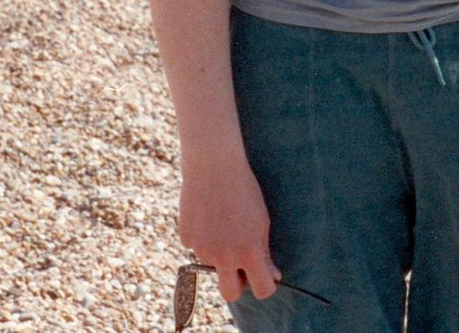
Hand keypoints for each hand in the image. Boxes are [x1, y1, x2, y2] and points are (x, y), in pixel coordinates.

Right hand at [177, 150, 279, 303]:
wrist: (213, 165)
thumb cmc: (244, 190)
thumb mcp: (261, 220)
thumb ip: (264, 252)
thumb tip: (272, 276)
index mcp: (249, 251)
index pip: (262, 290)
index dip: (265, 286)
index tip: (264, 277)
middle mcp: (224, 256)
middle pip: (230, 294)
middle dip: (237, 286)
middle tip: (241, 267)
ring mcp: (202, 250)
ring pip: (213, 264)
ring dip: (219, 253)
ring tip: (223, 220)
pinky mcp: (186, 239)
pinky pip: (197, 248)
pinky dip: (203, 238)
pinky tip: (207, 215)